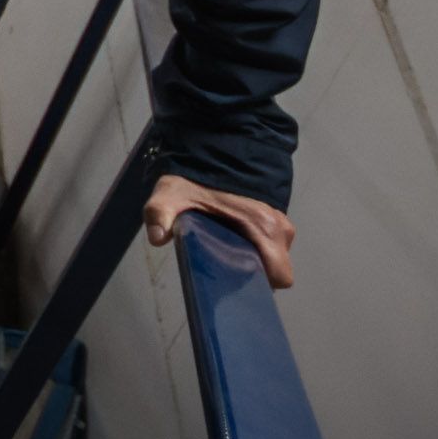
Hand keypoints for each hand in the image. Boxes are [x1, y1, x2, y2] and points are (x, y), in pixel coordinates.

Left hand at [145, 173, 295, 287]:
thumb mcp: (171, 195)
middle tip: (223, 269)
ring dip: (253, 261)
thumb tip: (157, 238)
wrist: (213, 154)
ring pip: (273, 258)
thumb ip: (160, 214)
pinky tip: (231, 246)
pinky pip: (270, 247)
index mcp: (265, 226)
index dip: (260, 284)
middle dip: (254, 275)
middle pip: (276, 271)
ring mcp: (279, 224)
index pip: (280, 275)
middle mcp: (279, 227)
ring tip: (224, 255)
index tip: (234, 282)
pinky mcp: (273, 221)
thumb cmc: (195, 178)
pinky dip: (255, 250)